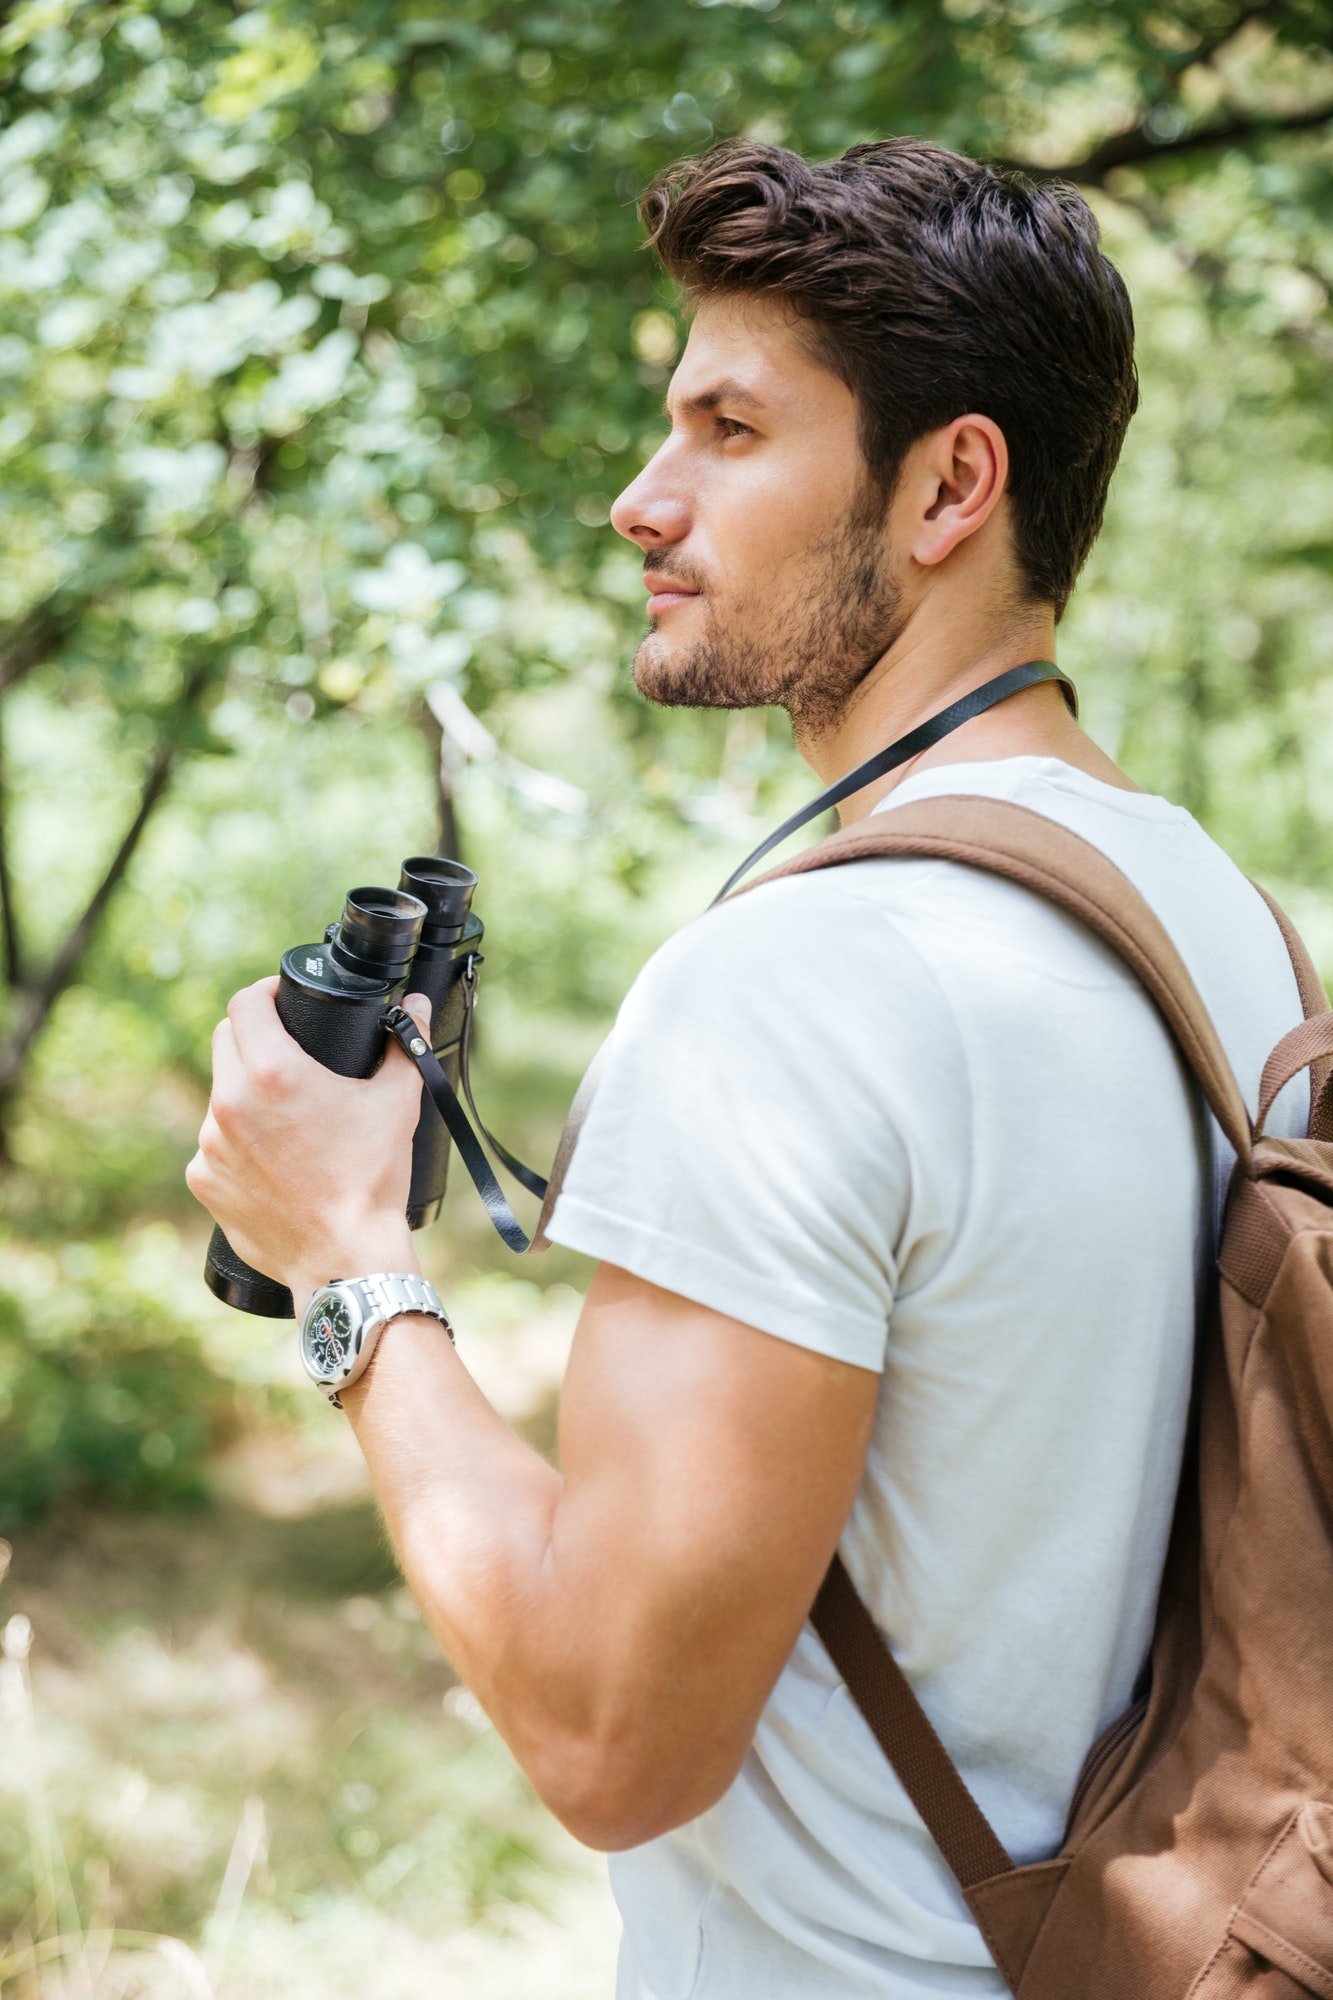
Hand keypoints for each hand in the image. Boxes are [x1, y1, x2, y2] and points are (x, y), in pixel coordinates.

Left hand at [186, 979, 429, 1307]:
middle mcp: (229, 1103)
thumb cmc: (371, 1180)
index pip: (245, 1003)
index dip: (264, 993)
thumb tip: (420, 1006)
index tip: (280, 999)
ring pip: (219, 1094)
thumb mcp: (398, 1103)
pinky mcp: (204, 1180)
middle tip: (287, 1049)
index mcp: (272, 1072)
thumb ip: (408, 1044)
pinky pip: (215, 1144)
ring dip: (245, 1092)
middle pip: (225, 1040)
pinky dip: (238, 1142)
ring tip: (287, 1116)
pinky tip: (274, 1159)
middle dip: (253, 1036)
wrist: (344, 1258)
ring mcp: (209, 1145)